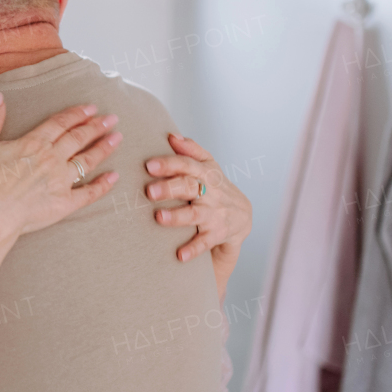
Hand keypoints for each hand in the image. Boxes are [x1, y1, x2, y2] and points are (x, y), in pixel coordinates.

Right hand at [0, 91, 121, 239]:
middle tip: (112, 119)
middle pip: (79, 138)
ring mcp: (60, 181)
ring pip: (87, 161)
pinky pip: (89, 193)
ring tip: (117, 138)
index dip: (77, 114)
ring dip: (104, 148)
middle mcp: (51, 159)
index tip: (91, 108)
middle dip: (97, 126)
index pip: (61, 123)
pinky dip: (103, 185)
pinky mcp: (64, 203)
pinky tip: (114, 177)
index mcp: (34, 143)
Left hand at [144, 134, 251, 301]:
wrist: (242, 217)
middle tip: (149, 191)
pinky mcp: (219, 234)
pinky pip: (205, 242)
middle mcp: (212, 191)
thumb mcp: (207, 166)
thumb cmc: (215, 187)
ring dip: (177, 216)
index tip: (149, 165)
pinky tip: (179, 255)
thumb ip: (190, 150)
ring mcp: (215, 213)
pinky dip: (193, 249)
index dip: (169, 164)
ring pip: (196, 214)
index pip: (187, 164)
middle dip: (170, 188)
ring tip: (158, 217)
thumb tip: (171, 136)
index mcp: (206, 173)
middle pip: (190, 187)